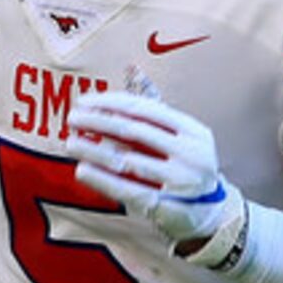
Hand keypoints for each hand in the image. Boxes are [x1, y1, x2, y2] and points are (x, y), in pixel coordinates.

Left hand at [54, 92, 246, 260]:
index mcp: (192, 129)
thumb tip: (131, 68)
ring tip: (70, 143)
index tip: (84, 102)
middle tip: (72, 119)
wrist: (212, 213)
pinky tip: (82, 170)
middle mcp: (190, 152)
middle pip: (133, 131)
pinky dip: (102, 179)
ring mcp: (180, 180)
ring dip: (94, 150)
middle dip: (98, 122)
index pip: (144, 109)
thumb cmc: (187, 165)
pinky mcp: (167, 205)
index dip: (111, 103)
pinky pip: (127, 189)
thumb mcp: (180, 135)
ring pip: (128, 160)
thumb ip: (154, 106)